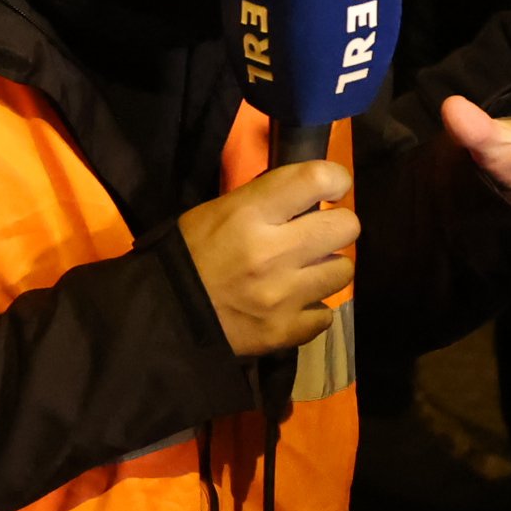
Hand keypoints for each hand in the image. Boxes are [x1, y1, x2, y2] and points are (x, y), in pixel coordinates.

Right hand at [181, 159, 357, 358]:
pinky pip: (326, 315)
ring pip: (343, 271)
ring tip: (303, 273)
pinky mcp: (285, 331)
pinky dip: (311, 310)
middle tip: (316, 235)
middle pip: (346, 227)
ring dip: (326, 269)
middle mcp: (272, 252)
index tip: (331, 189)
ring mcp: (282, 295)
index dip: (334, 180)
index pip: (317, 179)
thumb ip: (267, 200)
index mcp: (249, 214)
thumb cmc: (190, 253)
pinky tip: (292, 305)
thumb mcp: (220, 211)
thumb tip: (311, 196)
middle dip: (336, 227)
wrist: (164, 315)